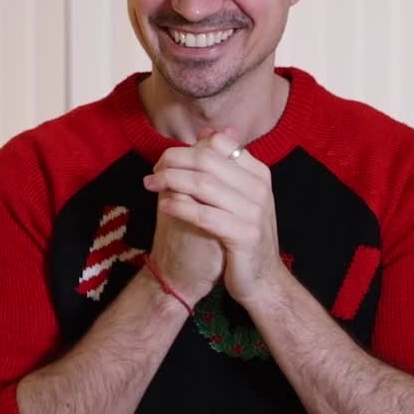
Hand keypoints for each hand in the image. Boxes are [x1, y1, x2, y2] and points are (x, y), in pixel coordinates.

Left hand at [144, 129, 286, 305]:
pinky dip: (180, 208)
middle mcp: (259, 188)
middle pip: (206, 160)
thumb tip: (205, 134)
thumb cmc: (243, 233)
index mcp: (258, 173)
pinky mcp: (244, 235)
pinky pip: (204, 215)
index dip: (186, 150)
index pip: (218, 145)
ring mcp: (254, 211)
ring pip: (202, 185)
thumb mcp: (239, 196)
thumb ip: (224, 168)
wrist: (263, 278)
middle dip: (172, 163)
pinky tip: (164, 207)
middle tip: (152, 174)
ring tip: (151, 186)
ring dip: (170, 182)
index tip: (165, 162)